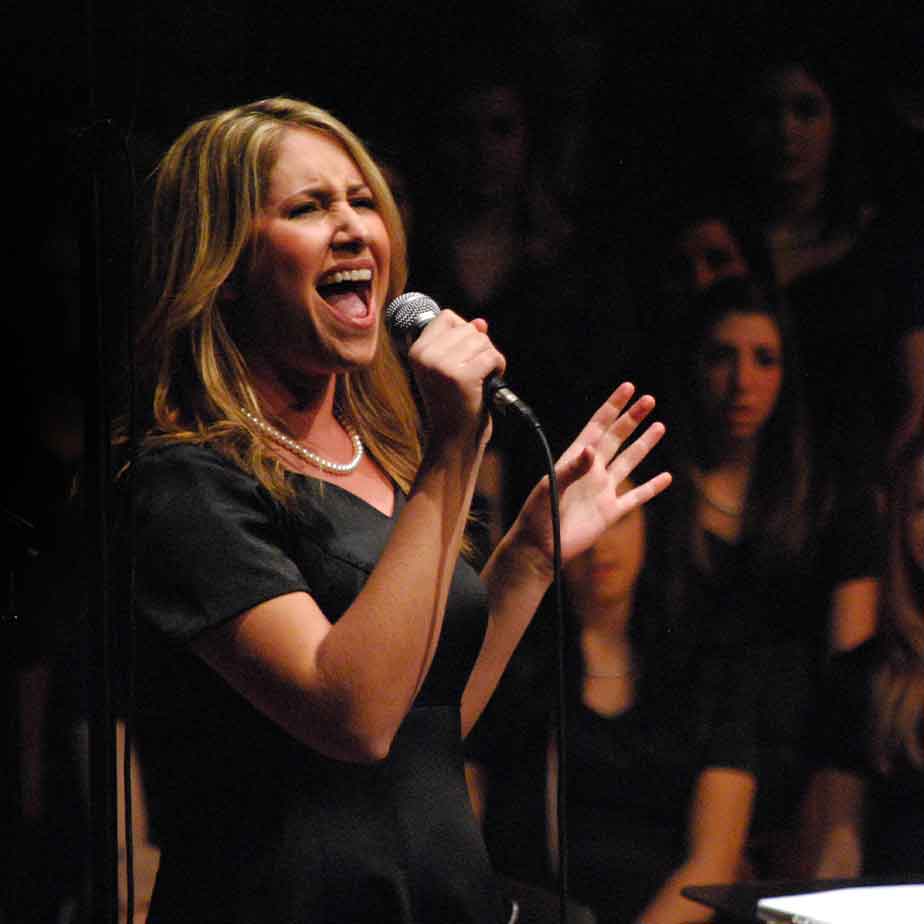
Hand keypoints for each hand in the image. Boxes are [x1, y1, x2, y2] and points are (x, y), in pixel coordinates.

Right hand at [407, 309, 504, 446]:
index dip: (463, 332)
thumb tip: (480, 323)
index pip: (447, 317)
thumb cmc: (453, 404)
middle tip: (475, 372)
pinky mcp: (462, 377)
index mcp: (417, 352)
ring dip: (490, 358)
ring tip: (481, 379)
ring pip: (482, 341)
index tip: (464, 355)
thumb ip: (461, 343)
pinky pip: (492, 356)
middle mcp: (426, 356)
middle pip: (468, 328)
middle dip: (480, 347)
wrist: (454, 438)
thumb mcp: (450, 369)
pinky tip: (490, 382)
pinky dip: (498, 367)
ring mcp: (442, 366)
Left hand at [514, 383, 670, 567]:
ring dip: (644, 445)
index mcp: (575, 459)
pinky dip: (651, 488)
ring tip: (659, 426)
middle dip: (632, 418)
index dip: (613, 407)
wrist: (540, 548)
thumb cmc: (538, 515)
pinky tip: (666, 477)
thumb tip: (592, 449)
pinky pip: (635, 497)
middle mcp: (592, 471)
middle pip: (617, 438)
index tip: (628, 387)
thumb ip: (572, 468)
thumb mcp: (550, 488)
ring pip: (628, 462)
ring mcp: (602, 491)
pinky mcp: (610, 512)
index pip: (598, 426)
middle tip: (649, 400)